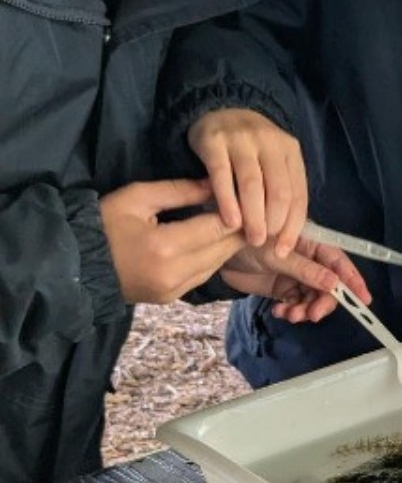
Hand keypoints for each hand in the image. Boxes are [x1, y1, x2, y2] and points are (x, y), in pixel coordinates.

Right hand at [101, 178, 245, 302]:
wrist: (74, 266)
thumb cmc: (103, 224)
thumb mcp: (138, 196)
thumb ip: (180, 190)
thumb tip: (217, 184)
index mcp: (165, 246)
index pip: (218, 226)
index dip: (237, 210)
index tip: (244, 195)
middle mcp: (175, 273)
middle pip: (224, 248)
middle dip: (238, 227)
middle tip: (246, 206)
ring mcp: (173, 290)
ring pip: (219, 263)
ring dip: (228, 243)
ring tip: (233, 220)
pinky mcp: (171, 298)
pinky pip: (205, 274)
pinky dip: (213, 256)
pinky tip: (213, 239)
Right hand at [187, 108, 307, 256]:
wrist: (219, 110)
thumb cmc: (251, 148)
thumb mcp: (274, 163)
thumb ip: (280, 191)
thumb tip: (285, 236)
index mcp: (290, 151)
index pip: (298, 194)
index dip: (294, 225)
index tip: (285, 249)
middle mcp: (270, 143)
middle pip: (278, 190)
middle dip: (274, 222)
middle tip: (264, 244)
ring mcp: (243, 140)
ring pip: (253, 184)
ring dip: (253, 216)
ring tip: (251, 239)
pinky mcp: (215, 142)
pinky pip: (222, 174)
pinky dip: (227, 200)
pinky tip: (229, 221)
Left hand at [221, 237, 372, 323]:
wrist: (218, 251)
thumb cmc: (248, 242)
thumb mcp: (278, 256)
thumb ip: (306, 271)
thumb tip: (335, 284)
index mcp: (313, 244)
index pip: (339, 263)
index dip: (353, 280)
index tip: (363, 300)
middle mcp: (309, 260)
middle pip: (328, 285)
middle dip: (323, 302)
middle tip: (311, 316)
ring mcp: (296, 275)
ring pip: (313, 298)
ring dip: (305, 310)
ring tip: (290, 314)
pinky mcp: (283, 289)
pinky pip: (296, 304)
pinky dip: (291, 311)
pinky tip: (278, 311)